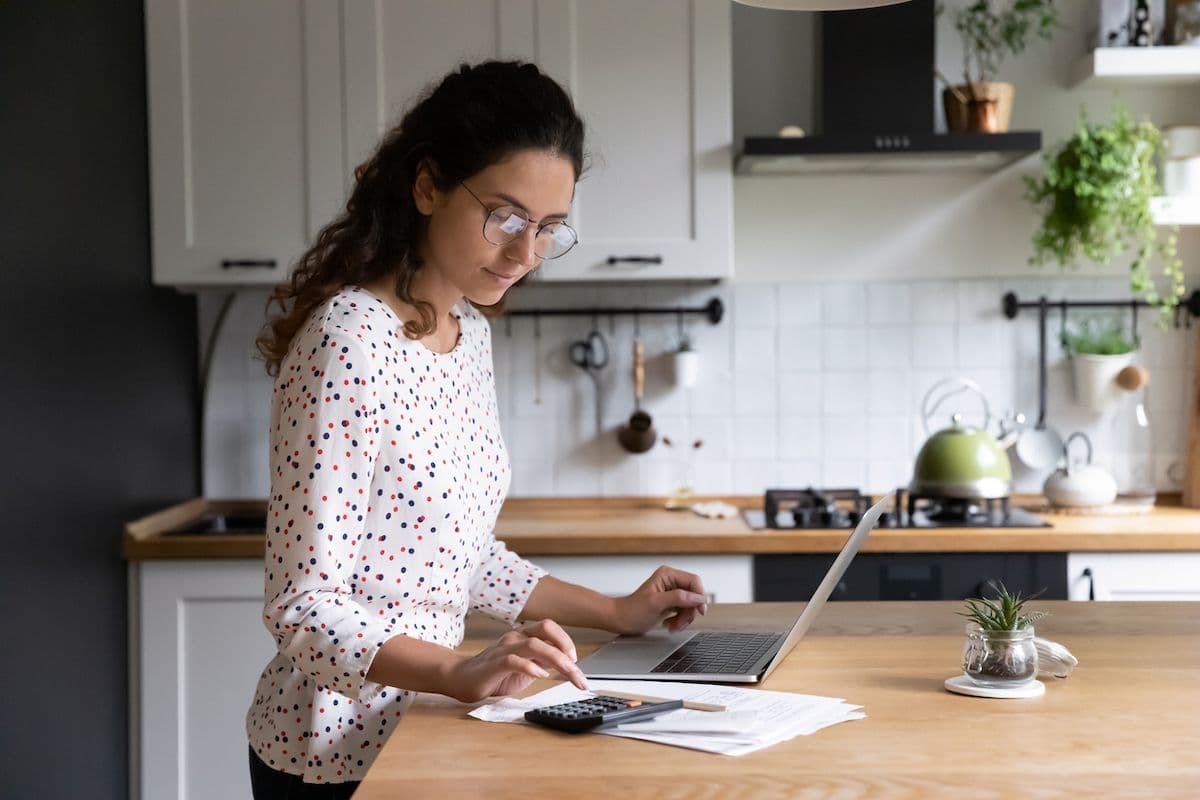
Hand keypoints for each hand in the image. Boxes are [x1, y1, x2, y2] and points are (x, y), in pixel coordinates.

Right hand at [443, 619, 587, 702]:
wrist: (461, 678)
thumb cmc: (495, 673)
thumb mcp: (526, 666)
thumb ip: (543, 661)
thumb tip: (569, 664)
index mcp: (524, 636)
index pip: (549, 627)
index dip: (566, 640)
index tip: (576, 661)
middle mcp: (515, 637)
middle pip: (546, 629)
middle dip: (566, 647)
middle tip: (577, 670)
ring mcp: (504, 648)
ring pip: (534, 644)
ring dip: (556, 659)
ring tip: (569, 674)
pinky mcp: (494, 664)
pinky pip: (514, 660)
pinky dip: (530, 667)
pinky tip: (540, 675)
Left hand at [613, 565, 707, 634]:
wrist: (621, 620)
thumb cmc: (632, 611)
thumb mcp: (656, 603)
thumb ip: (678, 598)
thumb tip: (697, 597)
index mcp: (667, 575)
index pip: (693, 581)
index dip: (699, 596)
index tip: (699, 610)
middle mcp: (671, 581)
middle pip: (693, 595)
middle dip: (689, 611)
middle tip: (681, 622)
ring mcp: (671, 592)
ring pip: (690, 605)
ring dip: (684, 618)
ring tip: (672, 625)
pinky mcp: (671, 603)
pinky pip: (684, 611)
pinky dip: (679, 620)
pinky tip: (669, 624)